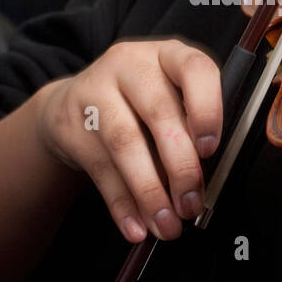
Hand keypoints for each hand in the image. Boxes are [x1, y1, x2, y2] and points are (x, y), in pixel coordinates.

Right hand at [36, 39, 221, 242]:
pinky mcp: (71, 123)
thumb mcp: (169, 98)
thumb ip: (190, 128)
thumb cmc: (138, 104)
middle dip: (180, 166)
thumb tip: (205, 185)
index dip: (206, 108)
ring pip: (126, 144)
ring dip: (150, 192)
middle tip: (191, 204)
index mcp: (168, 55)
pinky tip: (136, 226)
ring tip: (167, 225)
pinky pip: (101, 170)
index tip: (210, 149)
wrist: (73, 102)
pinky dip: (122, 204)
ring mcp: (96, 90)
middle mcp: (131, 64)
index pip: (194, 69)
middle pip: (159, 112)